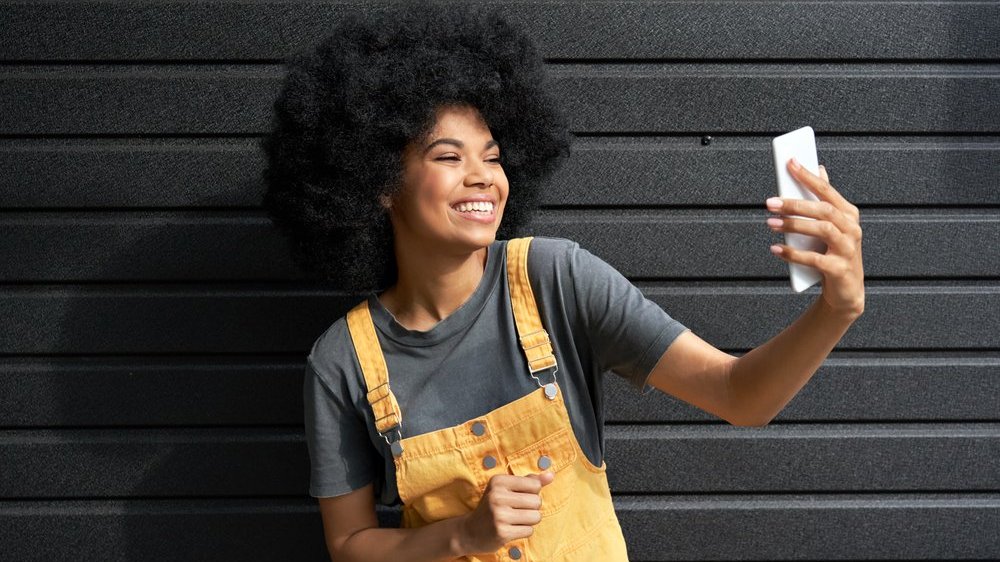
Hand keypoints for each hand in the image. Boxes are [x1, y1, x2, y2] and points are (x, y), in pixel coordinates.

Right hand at [457, 472, 554, 554]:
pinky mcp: (502, 532)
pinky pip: (529, 531)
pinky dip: (524, 531)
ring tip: (515, 520)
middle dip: (532, 508)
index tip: (518, 496)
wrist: (469, 531)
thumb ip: (530, 481)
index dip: (532, 493)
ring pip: (536, 517)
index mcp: (498, 481)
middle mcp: (497, 496)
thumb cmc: (493, 506)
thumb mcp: (507, 489)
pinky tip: (511, 529)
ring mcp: (499, 515)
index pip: (534, 484)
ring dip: (530, 521)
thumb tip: (551, 475)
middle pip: (537, 501)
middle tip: (516, 510)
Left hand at [767, 159, 864, 317]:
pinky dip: (793, 253)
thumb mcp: (831, 226)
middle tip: (770, 202)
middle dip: (795, 204)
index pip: (827, 191)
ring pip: (822, 230)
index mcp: (848, 215)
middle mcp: (852, 229)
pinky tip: (776, 249)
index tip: (790, 163)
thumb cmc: (833, 253)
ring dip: (794, 225)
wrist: (845, 291)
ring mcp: (848, 250)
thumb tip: (818, 169)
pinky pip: (815, 259)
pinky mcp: (840, 270)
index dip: (808, 176)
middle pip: (823, 210)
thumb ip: (824, 200)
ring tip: (771, 223)